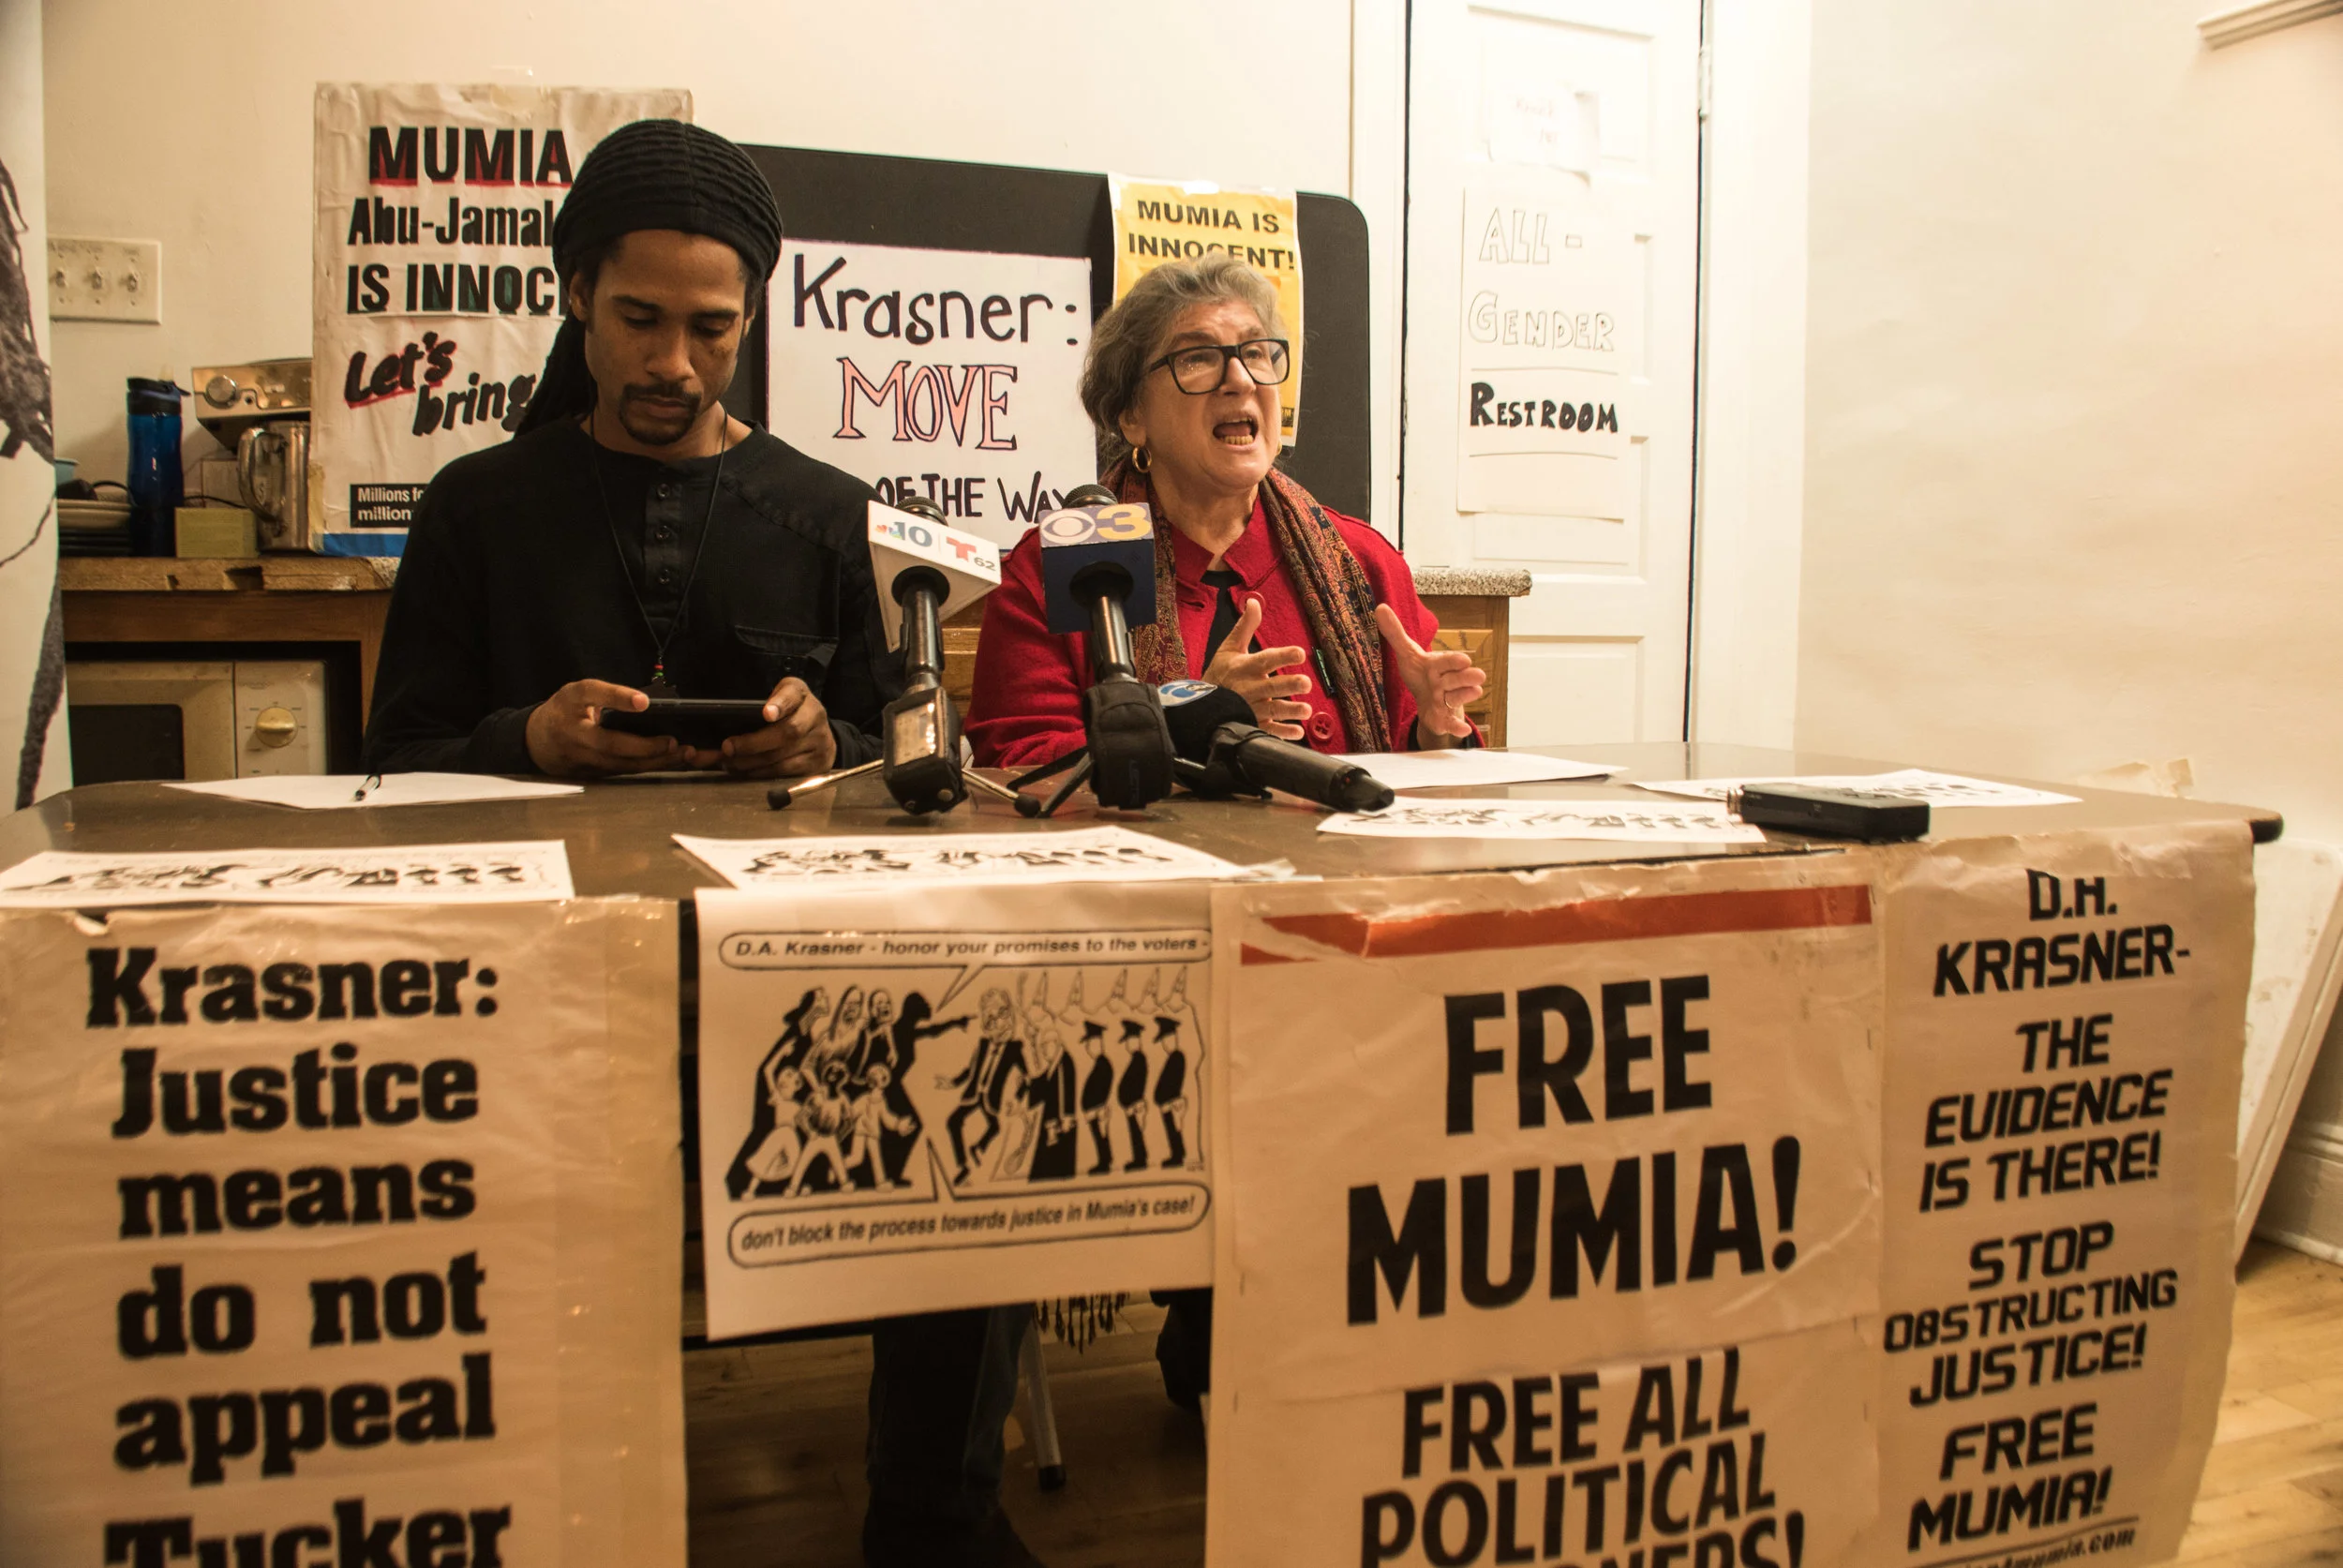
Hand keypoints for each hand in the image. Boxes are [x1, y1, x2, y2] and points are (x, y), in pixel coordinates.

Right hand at [524, 680, 689, 777]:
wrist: (535, 742)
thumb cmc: (564, 712)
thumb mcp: (578, 693)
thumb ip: (606, 694)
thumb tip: (645, 703)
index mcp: (571, 704)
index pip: (593, 695)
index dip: (618, 698)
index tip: (643, 702)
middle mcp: (576, 734)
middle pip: (613, 745)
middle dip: (646, 747)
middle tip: (674, 742)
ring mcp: (584, 759)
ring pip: (623, 765)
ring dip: (657, 761)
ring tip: (686, 753)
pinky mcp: (594, 775)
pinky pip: (626, 772)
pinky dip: (652, 768)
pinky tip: (675, 762)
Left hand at [719, 677, 838, 778]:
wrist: (820, 732)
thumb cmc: (790, 712)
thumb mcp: (777, 696)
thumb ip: (760, 702)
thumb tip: (729, 718)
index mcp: (800, 694)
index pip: (792, 695)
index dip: (779, 704)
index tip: (766, 714)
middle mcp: (815, 715)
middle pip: (787, 732)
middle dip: (753, 743)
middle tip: (728, 748)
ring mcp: (821, 741)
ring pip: (784, 756)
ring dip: (752, 762)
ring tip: (730, 763)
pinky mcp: (819, 763)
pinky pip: (787, 772)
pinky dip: (763, 773)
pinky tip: (748, 771)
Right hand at [1201, 596, 1312, 740]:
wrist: (1201, 706)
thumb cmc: (1220, 673)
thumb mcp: (1230, 648)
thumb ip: (1245, 626)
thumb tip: (1254, 601)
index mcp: (1244, 668)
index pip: (1265, 659)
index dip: (1282, 656)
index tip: (1300, 652)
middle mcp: (1248, 689)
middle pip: (1271, 687)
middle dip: (1288, 685)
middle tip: (1306, 683)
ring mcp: (1251, 709)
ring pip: (1272, 711)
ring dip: (1290, 711)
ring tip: (1307, 710)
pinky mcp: (1252, 725)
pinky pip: (1268, 731)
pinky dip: (1283, 734)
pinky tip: (1298, 733)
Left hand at [1375, 604, 1485, 745]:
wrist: (1427, 699)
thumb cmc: (1421, 674)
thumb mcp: (1407, 654)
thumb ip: (1396, 633)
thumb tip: (1380, 607)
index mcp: (1438, 665)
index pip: (1448, 661)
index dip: (1455, 661)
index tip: (1464, 660)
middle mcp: (1447, 682)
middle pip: (1459, 679)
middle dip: (1467, 677)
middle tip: (1478, 675)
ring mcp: (1448, 700)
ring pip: (1459, 698)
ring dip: (1465, 696)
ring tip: (1474, 693)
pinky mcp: (1444, 718)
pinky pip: (1452, 723)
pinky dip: (1457, 727)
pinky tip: (1462, 729)